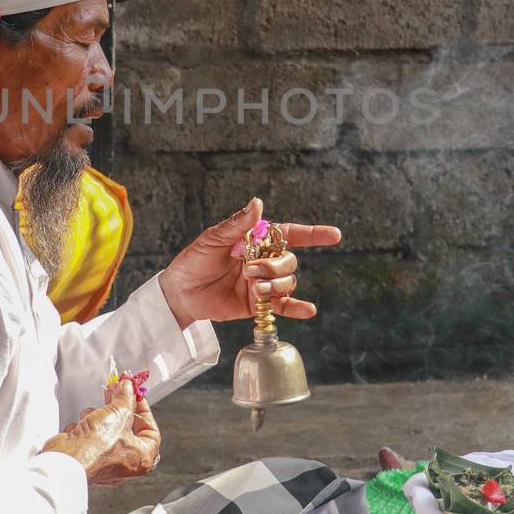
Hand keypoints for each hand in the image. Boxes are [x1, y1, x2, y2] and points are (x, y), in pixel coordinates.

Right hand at [42, 379, 160, 485]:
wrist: (69, 460)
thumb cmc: (98, 447)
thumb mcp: (120, 412)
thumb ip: (126, 397)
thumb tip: (127, 388)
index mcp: (142, 458)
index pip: (150, 431)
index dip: (143, 409)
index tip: (134, 396)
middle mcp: (126, 464)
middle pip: (128, 429)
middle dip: (119, 408)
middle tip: (115, 393)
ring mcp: (106, 462)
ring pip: (108, 433)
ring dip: (100, 417)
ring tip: (94, 411)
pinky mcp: (88, 458)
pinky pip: (91, 439)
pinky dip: (86, 428)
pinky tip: (82, 422)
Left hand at [158, 198, 340, 330]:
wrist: (179, 292)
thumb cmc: (194, 260)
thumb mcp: (212, 239)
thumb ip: (238, 225)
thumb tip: (258, 203)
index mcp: (256, 241)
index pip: (290, 234)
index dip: (313, 234)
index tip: (334, 235)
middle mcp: (263, 261)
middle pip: (288, 261)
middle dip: (275, 266)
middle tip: (249, 271)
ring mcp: (262, 283)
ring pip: (287, 282)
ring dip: (276, 285)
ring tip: (255, 289)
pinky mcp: (258, 305)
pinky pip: (283, 306)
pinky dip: (296, 308)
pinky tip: (308, 310)